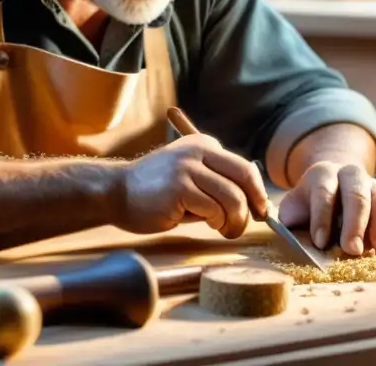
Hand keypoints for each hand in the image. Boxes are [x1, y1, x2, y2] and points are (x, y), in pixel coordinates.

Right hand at [112, 135, 269, 238]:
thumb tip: (255, 207)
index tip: (259, 212)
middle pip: (245, 177)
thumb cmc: (155, 193)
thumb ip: (217, 185)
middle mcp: (199, 151)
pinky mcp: (179, 187)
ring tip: (222, 229)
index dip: (258, 193)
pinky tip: (204, 224)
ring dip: (233, 221)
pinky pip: (213, 210)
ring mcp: (188, 167)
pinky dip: (215, 222)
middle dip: (252, 207)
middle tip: (242, 226)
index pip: (245, 168)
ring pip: (232, 197)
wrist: (115, 192)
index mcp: (204, 145)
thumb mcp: (189, 177)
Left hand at [277, 162, 375, 255]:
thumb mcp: (294, 208)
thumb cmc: (309, 206)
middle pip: (356, 195)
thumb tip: (298, 239)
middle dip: (355, 224)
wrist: (332, 187)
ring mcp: (373, 185)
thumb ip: (293, 221)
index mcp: (323, 174)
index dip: (321, 217)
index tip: (320, 242)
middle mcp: (351, 174)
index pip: (323, 192)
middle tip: (352, 250)